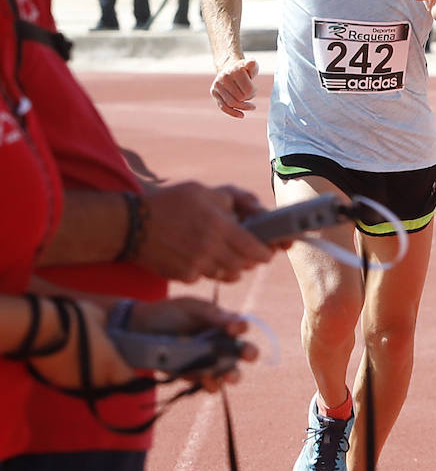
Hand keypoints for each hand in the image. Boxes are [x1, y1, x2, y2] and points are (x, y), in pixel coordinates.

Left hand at [117, 296, 258, 391]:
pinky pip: (208, 383)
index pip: (239, 327)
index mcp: (222, 323)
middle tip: (250, 355)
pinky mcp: (193, 375)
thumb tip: (240, 323)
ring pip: (228, 370)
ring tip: (230, 376)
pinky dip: (210, 384)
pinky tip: (209, 383)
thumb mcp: (192, 308)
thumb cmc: (169, 313)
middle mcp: (219, 343)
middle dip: (248, 353)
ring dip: (231, 374)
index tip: (237, 328)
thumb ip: (214, 315)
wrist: (138, 329)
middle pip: (241, 351)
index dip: (241, 328)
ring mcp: (207, 361)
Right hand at [138, 182, 275, 281]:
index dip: (266, 252)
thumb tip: (256, 211)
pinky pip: (206, 278)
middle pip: (245, 265)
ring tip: (228, 256)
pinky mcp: (183, 275)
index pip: (255, 248)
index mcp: (219, 226)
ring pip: (228, 275)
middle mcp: (211, 249)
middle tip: (251, 254)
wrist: (129, 224)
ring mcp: (197, 265)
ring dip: (233, 268)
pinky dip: (210, 271)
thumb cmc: (168, 203)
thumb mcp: (202, 191)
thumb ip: (233, 200)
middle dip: (252, 260)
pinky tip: (203, 259)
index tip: (269, 251)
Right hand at [211, 55, 259, 117]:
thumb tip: (251, 63)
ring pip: (232, 103)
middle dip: (248, 98)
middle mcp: (224, 77)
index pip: (248, 90)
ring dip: (243, 107)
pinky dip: (233, 113)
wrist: (229, 68)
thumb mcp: (251, 65)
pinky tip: (242, 115)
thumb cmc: (244, 69)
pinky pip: (223, 107)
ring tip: (251, 106)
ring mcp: (217, 85)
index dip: (253, 91)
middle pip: (240, 97)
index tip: (254, 88)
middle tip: (251, 95)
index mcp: (234, 70)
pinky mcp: (214, 92)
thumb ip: (253, 64)